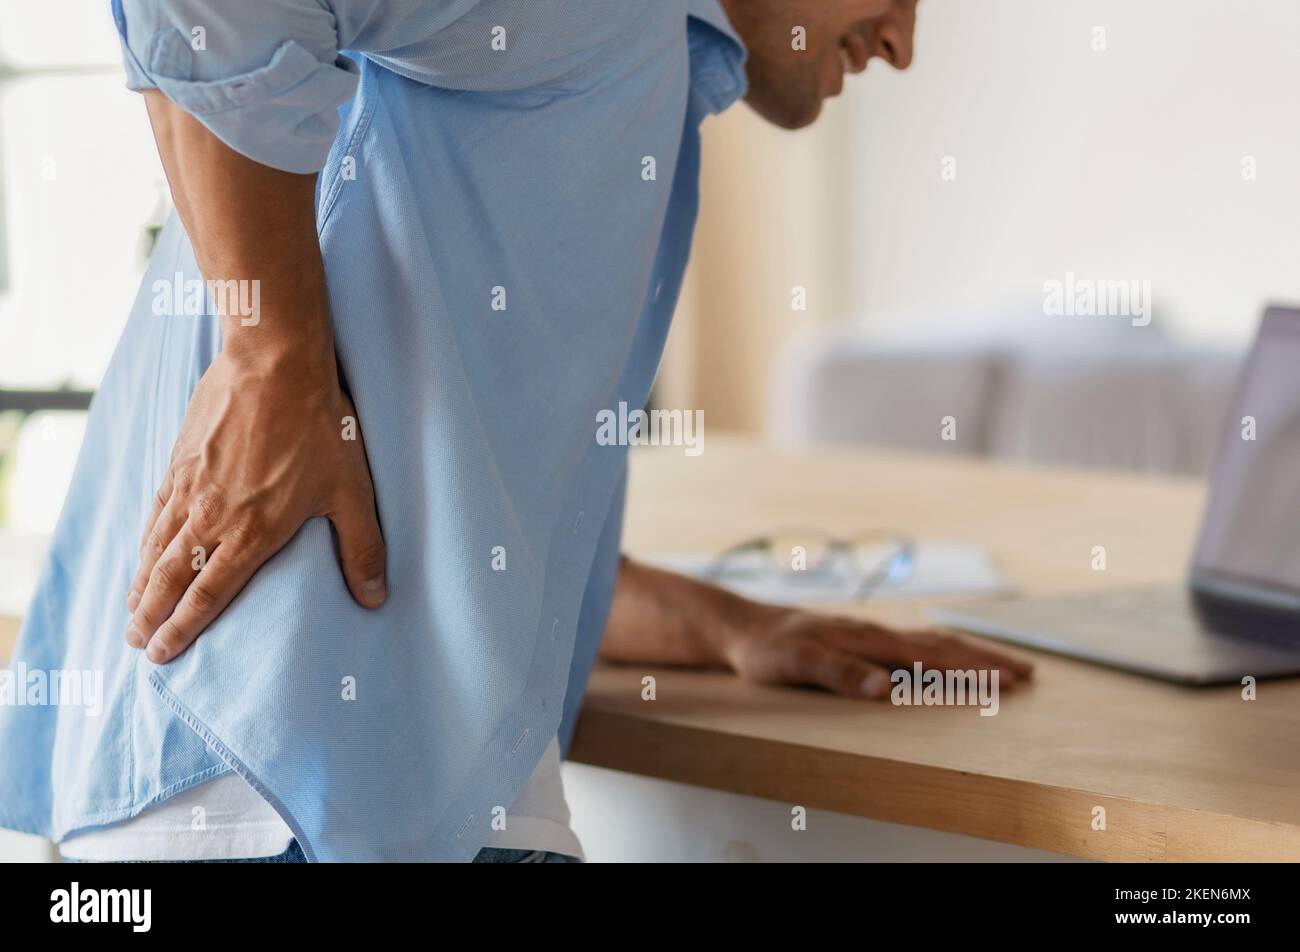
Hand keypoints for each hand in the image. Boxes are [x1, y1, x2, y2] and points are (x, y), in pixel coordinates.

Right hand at [124, 351, 385, 663]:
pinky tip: (142, 549)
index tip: (161, 654)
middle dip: (149, 616)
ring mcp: (189, 487)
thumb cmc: (319, 427)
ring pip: (155, 547)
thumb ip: (362, 548)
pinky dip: (144, 539)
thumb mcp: (352, 492)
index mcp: (250, 534)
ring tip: (130, 610)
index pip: (207, 596)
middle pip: (169, 578)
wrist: (275, 363)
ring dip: (140, 583)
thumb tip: (376, 598)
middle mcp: (210, 517)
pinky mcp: (180, 459)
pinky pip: (154, 510)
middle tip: (134, 645)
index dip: (182, 629)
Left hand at [722, 609, 1032, 698]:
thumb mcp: (796, 665)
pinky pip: (913, 642)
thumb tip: (885, 687)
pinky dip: (941, 648)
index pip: (931, 657)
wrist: (743, 626)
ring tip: (1002, 663)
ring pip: (931, 641)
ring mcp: (869, 633)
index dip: (971, 669)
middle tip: (1028, 672)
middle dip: (986, 659)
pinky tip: (946, 651)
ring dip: (969, 652)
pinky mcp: (860, 637)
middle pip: (942, 644)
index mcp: (868, 640)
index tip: (1009, 680)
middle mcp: (875, 633)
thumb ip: (839, 674)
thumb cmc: (768, 650)